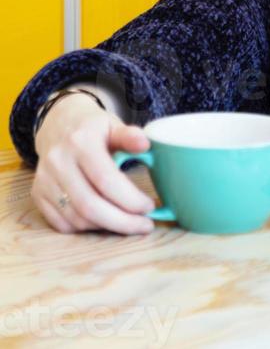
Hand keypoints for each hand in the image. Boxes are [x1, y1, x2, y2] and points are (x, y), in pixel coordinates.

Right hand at [31, 95, 155, 234]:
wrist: (57, 125)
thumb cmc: (92, 127)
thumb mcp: (113, 124)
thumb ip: (129, 136)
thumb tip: (145, 144)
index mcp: (80, 141)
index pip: (106, 180)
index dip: (130, 199)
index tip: (149, 207)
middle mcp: (58, 162)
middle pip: (90, 206)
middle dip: (122, 222)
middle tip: (144, 225)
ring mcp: (44, 180)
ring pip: (77, 219)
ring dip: (107, 226)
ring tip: (128, 222)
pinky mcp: (38, 194)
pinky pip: (63, 224)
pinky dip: (87, 228)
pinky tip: (104, 220)